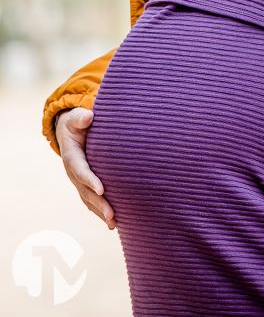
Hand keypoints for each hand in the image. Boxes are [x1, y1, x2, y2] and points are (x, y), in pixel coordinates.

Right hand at [55, 107, 115, 229]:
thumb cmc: (77, 123)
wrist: (71, 132)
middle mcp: (74, 172)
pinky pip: (92, 200)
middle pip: (86, 190)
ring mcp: (79, 181)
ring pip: (89, 199)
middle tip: (113, 215)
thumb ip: (81, 118)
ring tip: (114, 223)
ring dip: (101, 212)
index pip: (81, 170)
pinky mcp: (86, 185)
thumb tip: (88, 117)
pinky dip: (101, 211)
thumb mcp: (76, 118)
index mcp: (72, 157)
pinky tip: (113, 223)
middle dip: (99, 204)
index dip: (90, 180)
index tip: (102, 190)